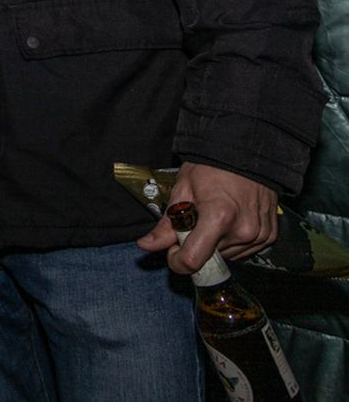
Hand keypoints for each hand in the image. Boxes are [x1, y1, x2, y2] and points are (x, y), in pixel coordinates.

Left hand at [136, 162, 278, 272]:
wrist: (245, 156)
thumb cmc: (211, 168)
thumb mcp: (182, 190)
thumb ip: (166, 224)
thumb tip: (147, 245)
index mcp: (218, 217)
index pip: (193, 261)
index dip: (177, 260)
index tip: (172, 250)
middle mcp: (242, 230)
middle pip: (209, 258)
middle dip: (196, 246)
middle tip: (193, 222)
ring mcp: (258, 235)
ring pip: (226, 256)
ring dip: (214, 244)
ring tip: (213, 217)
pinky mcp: (269, 236)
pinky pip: (243, 250)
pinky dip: (231, 241)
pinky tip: (229, 220)